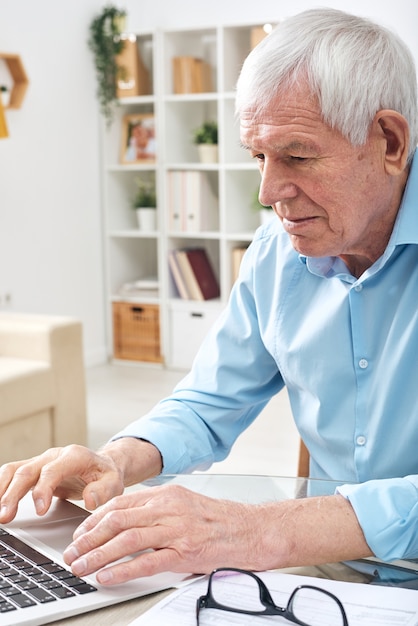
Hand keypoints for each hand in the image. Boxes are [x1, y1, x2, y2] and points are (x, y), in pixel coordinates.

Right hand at [0, 445, 125, 522]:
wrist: (102, 465)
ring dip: (2, 490)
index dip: (43, 489)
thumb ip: (104, 491)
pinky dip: (1, 487)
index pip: (52, 470)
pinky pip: (12, 475)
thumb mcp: (114, 483)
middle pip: (27, 470)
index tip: (39, 511)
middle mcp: (54, 456)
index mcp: (74, 456)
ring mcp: (41, 462)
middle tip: (5, 517)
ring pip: (14, 471)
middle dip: (13, 494)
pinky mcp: (34, 470)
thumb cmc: (106, 475)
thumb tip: (90, 500)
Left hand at [63, 483, 262, 584]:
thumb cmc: (217, 520)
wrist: (251, 530)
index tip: (79, 533)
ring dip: (99, 555)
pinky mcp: (186, 552)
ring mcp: (177, 530)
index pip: (120, 504)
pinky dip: (123, 570)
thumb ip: (156, 509)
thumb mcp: (184, 503)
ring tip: (82, 567)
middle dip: (89, 538)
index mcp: (166, 495)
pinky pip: (148, 562)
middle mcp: (169, 508)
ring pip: (127, 540)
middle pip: (118, 520)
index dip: (94, 519)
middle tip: (72, 552)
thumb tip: (125, 520)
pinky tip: (108, 576)